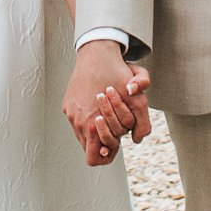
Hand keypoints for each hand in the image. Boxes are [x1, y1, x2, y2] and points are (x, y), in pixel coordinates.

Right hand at [65, 42, 150, 165]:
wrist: (97, 52)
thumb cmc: (118, 75)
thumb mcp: (138, 99)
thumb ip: (143, 124)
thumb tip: (136, 140)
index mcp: (91, 124)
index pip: (94, 158)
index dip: (107, 153)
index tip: (116, 141)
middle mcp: (77, 121)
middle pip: (89, 146)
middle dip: (105, 138)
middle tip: (115, 122)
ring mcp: (70, 112)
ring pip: (83, 134)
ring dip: (96, 127)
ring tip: (107, 110)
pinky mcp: (67, 104)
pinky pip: (77, 120)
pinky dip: (88, 116)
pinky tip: (97, 101)